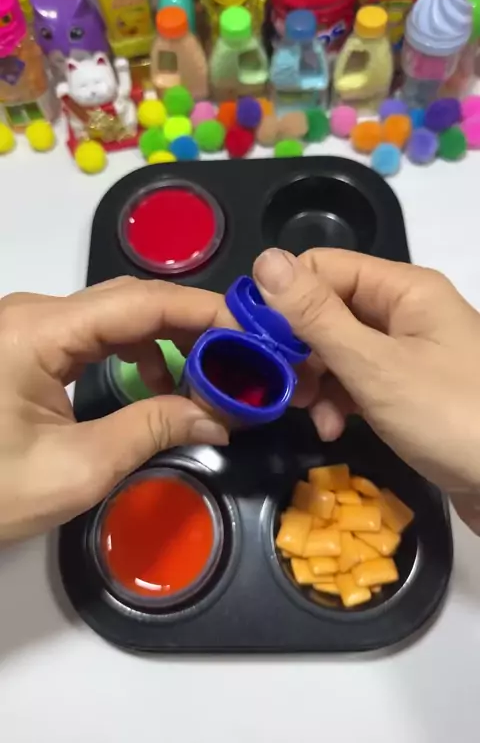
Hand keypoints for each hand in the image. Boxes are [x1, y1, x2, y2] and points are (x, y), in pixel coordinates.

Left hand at [0, 277, 230, 541]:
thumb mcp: (76, 469)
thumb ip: (152, 431)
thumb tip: (218, 417)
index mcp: (39, 331)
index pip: (140, 302)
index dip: (203, 311)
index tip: (252, 334)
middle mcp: (33, 312)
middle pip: (130, 300)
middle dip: (192, 325)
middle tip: (242, 357)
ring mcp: (27, 325)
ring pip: (115, 314)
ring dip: (166, 339)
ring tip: (206, 378)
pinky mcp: (25, 343)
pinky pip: (93, 332)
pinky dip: (135, 351)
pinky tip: (156, 383)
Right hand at [253, 248, 479, 533]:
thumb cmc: (450, 417)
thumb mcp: (375, 367)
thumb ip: (317, 316)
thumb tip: (265, 259)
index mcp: (403, 289)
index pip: (323, 268)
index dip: (282, 298)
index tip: (249, 337)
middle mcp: (405, 312)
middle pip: (329, 310)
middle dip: (298, 348)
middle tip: (279, 386)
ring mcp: (409, 353)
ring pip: (339, 350)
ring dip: (316, 381)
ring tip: (308, 414)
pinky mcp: (409, 391)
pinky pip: (359, 382)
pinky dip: (339, 402)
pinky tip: (330, 428)